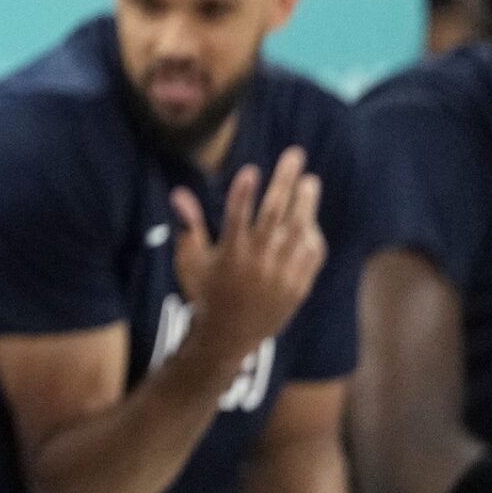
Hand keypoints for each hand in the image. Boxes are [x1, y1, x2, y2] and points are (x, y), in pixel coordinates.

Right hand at [171, 149, 326, 361]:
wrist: (229, 337)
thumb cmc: (205, 292)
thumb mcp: (192, 260)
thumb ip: (191, 225)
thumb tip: (179, 193)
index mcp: (230, 255)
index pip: (237, 217)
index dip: (243, 193)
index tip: (252, 169)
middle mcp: (257, 263)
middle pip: (274, 215)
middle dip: (284, 182)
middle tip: (295, 155)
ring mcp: (281, 276)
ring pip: (298, 233)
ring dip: (306, 205)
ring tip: (310, 181)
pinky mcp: (297, 288)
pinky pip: (310, 258)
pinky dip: (312, 237)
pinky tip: (310, 220)